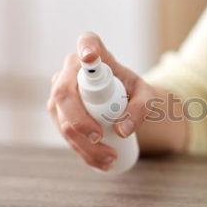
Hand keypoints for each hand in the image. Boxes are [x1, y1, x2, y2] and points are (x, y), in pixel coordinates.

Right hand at [47, 32, 153, 170]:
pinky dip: (83, 152)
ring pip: (62, 120)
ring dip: (84, 144)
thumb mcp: (148, 98)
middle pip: (64, 93)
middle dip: (79, 120)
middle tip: (101, 138)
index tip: (91, 57)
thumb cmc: (135, 93)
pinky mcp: (59, 115)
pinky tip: (101, 164)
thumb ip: (142, 108)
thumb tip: (122, 130)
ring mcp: (60, 93)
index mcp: (97, 56)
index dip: (86, 48)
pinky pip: (65, 135)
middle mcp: (71, 71)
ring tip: (111, 158)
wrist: (125, 104)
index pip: (87, 42)